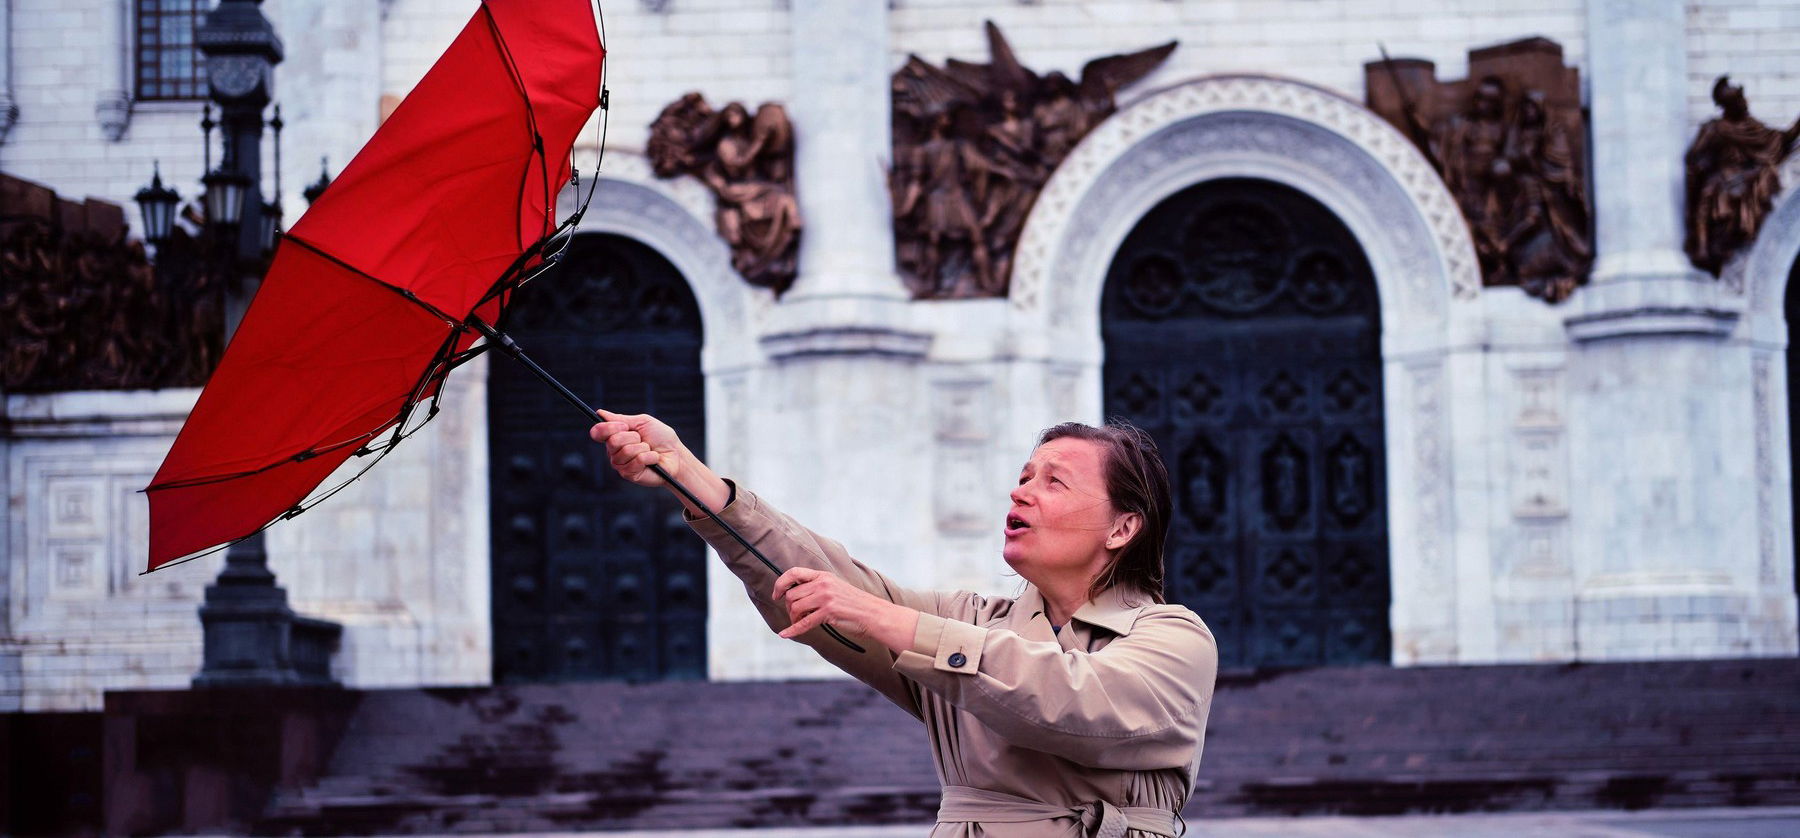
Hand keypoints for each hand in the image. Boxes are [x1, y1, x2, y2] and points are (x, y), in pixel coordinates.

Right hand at [589, 409, 687, 487]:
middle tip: (642, 439)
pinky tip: (653, 460)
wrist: (676, 455)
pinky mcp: (629, 474)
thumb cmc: (661, 438)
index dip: (609, 427)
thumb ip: (622, 419)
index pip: (598, 432)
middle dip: (632, 437)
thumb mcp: (643, 423)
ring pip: (626, 451)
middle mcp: (613, 451)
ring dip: (643, 448)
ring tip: (649, 450)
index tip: (625, 426)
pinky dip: (649, 457)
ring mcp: (620, 464)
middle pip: (612, 441)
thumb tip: (600, 413)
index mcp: (615, 437)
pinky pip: (637, 461)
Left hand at [773, 567, 917, 650]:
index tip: (776, 595)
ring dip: (793, 619)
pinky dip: (792, 630)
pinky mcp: (829, 612)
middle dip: (788, 608)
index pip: (793, 572)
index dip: (780, 583)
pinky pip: (804, 623)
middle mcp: (823, 584)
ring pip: (795, 608)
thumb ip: (817, 587)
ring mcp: (826, 597)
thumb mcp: (836, 587)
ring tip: (799, 624)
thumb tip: (795, 595)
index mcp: (823, 575)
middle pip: (792, 595)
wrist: (874, 614)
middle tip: (794, 617)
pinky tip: (785, 634)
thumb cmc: (855, 604)